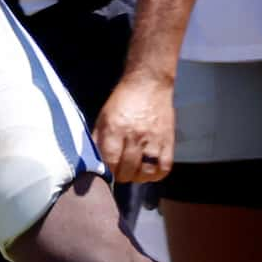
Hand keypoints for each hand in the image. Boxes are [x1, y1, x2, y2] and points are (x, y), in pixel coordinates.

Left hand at [93, 70, 174, 185]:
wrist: (148, 84)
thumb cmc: (122, 100)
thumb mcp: (103, 116)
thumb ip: (98, 139)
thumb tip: (93, 160)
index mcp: (115, 129)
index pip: (110, 161)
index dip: (108, 172)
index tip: (107, 174)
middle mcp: (135, 136)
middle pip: (127, 170)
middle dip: (121, 175)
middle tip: (120, 172)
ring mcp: (153, 139)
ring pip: (146, 172)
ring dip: (138, 177)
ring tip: (134, 172)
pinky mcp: (168, 141)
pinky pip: (164, 167)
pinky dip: (156, 175)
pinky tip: (149, 171)